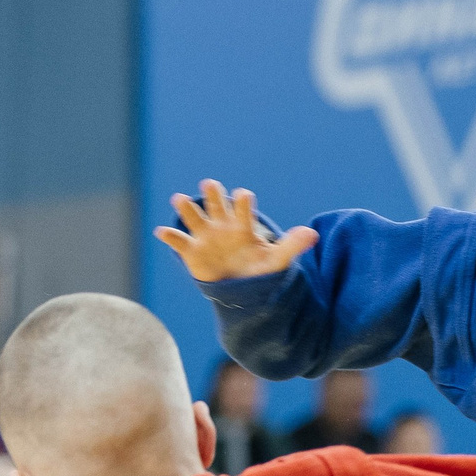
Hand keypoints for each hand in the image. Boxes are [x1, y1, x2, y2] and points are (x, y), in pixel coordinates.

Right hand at [155, 179, 318, 281]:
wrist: (241, 291)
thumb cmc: (259, 270)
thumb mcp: (277, 260)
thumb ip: (292, 246)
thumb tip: (313, 233)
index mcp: (243, 225)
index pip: (243, 207)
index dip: (243, 201)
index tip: (245, 196)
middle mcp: (222, 226)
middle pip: (216, 203)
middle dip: (212, 194)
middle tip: (209, 184)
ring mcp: (205, 237)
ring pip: (194, 217)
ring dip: (186, 208)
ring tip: (179, 199)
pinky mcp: (192, 251)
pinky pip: (178, 241)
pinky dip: (170, 236)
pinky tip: (162, 231)